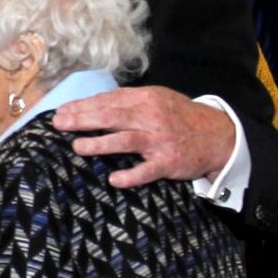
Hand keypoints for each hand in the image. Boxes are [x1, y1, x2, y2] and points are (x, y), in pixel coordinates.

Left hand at [52, 87, 235, 187]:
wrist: (217, 135)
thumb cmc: (180, 116)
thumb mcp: (157, 99)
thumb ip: (129, 100)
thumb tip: (95, 103)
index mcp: (146, 98)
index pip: (108, 101)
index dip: (83, 105)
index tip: (62, 110)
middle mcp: (151, 117)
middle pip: (111, 117)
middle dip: (82, 120)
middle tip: (59, 124)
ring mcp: (159, 141)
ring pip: (125, 141)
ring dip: (99, 144)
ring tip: (77, 147)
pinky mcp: (168, 163)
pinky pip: (147, 171)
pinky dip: (131, 175)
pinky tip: (114, 179)